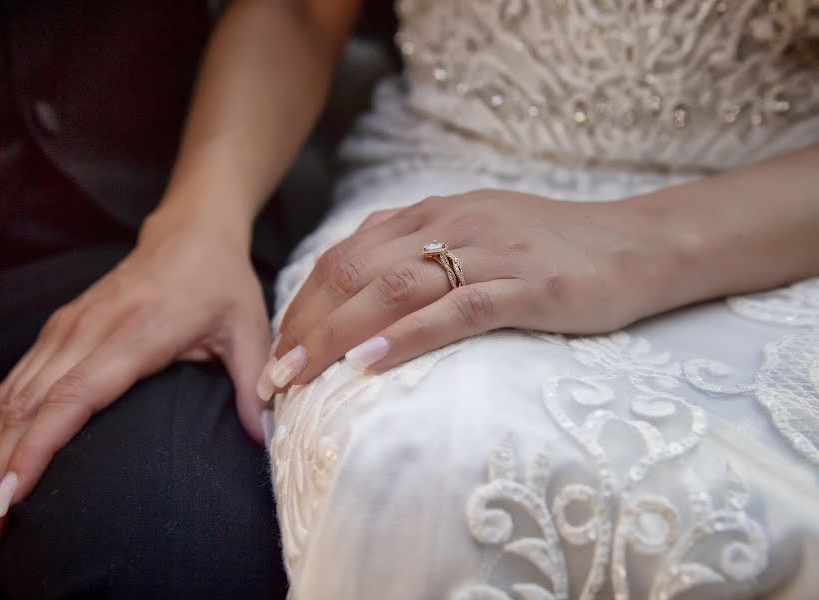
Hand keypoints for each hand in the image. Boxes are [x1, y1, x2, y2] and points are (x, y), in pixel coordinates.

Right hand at [0, 211, 270, 563]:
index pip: (72, 397)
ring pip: (14, 395)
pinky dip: (0, 422)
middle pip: (30, 406)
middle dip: (0, 469)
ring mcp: (70, 326)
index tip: (10, 494)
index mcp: (136, 333)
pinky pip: (17, 379)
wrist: (190, 232)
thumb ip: (253, 382)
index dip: (36, 448)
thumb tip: (262, 441)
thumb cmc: (220, 281)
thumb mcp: (248, 327)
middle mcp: (91, 329)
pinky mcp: (61, 327)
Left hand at [257, 190, 690, 397]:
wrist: (639, 243)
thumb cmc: (553, 248)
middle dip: (304, 325)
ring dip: (335, 335)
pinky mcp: (527, 285)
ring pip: (391, 290)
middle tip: (271, 376)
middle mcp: (451, 224)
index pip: (345, 255)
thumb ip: (424, 250)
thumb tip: (364, 288)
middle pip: (353, 272)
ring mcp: (489, 253)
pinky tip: (367, 366)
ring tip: (298, 377)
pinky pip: (454, 311)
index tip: (276, 348)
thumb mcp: (477, 235)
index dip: (303, 303)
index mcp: (433, 213)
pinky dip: (404, 338)